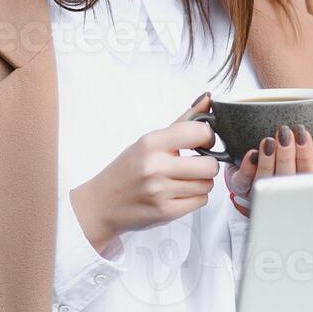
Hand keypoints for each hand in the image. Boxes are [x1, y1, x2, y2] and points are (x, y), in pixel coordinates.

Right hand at [69, 93, 219, 254]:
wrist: (102, 204)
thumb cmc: (127, 170)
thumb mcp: (149, 141)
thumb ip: (183, 122)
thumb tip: (208, 99)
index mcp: (152, 143)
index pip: (200, 132)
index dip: (208, 138)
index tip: (202, 142)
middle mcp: (156, 166)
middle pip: (210, 165)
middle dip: (208, 166)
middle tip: (195, 166)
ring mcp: (161, 191)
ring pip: (208, 185)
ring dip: (201, 183)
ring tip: (183, 181)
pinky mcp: (166, 212)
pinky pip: (201, 201)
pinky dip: (194, 198)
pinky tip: (178, 194)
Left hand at [225, 124, 312, 214]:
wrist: (270, 149)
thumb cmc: (303, 156)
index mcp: (305, 188)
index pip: (307, 177)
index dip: (306, 156)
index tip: (303, 134)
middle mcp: (284, 193)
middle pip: (285, 180)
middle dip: (286, 156)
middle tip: (285, 133)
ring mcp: (262, 190)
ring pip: (264, 180)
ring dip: (267, 160)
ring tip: (269, 140)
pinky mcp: (241, 185)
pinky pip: (242, 182)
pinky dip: (247, 168)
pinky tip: (252, 154)